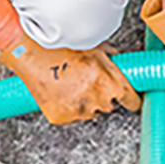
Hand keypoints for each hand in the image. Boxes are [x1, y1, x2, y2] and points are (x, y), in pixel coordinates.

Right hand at [0, 34, 141, 124]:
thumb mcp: (94, 47)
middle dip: (102, 95)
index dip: (130, 99)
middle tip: (87, 80)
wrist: (33, 52)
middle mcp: (99, 99)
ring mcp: (80, 110)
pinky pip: (71, 115)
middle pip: (109, 105)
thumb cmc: (62, 46)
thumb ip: (110, 58)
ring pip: (90, 111)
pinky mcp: (62, 117)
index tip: (130, 100)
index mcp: (111, 82)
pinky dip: (67, 106)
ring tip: (70, 82)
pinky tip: (60, 90)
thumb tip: (118, 61)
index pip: (131, 100)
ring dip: (85, 101)